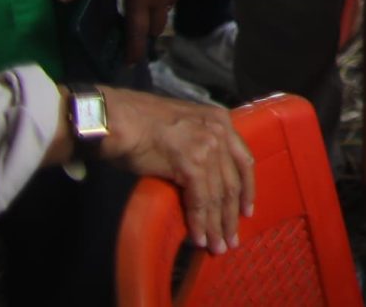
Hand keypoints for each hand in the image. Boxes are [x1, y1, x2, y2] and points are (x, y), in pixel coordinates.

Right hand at [96, 88, 254, 256]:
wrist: (119, 118)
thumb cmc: (140, 123)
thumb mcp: (182, 127)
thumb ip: (197, 145)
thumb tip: (199, 176)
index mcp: (220, 120)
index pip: (243, 159)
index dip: (246, 189)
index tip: (246, 210)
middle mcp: (220, 132)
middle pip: (233, 182)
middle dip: (231, 214)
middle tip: (231, 238)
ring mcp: (208, 147)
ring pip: (218, 195)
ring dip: (217, 225)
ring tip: (217, 246)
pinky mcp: (192, 163)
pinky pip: (200, 200)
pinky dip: (200, 222)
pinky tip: (199, 238)